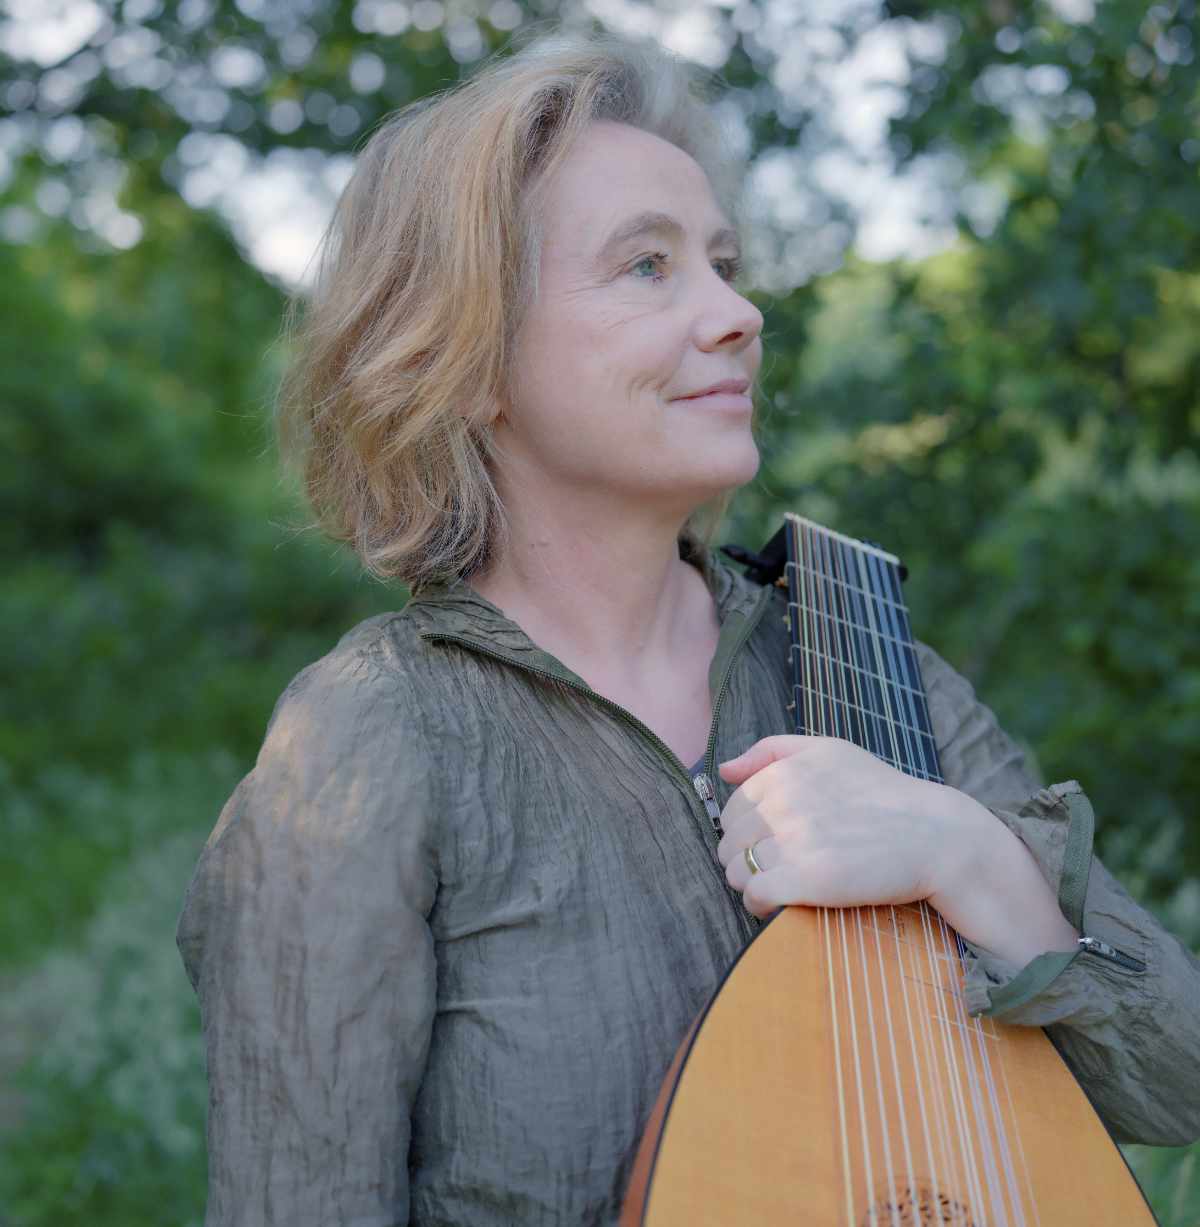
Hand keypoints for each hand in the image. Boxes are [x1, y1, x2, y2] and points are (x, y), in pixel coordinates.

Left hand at [715, 735, 966, 921]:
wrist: (935, 835)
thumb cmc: (882, 792)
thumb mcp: (829, 750)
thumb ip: (771, 750)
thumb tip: (723, 769)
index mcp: (783, 773)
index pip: (731, 810)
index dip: (746, 832)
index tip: (769, 843)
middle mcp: (784, 803)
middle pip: (729, 844)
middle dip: (745, 860)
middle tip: (777, 869)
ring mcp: (795, 842)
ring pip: (736, 872)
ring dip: (751, 884)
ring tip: (780, 886)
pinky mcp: (808, 879)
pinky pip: (755, 895)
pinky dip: (761, 904)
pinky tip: (781, 904)